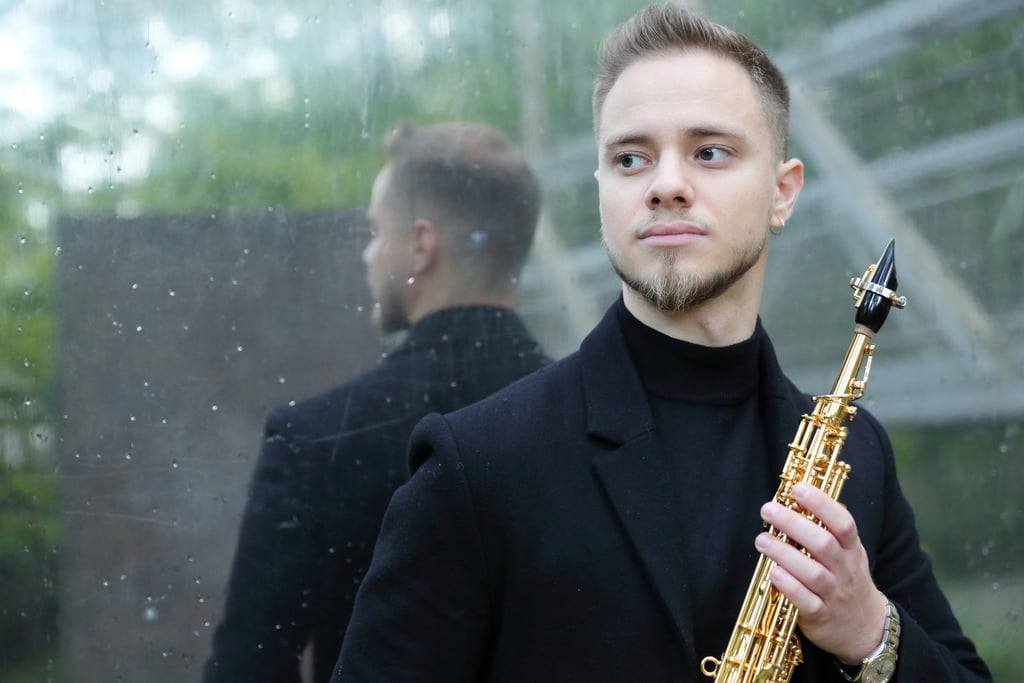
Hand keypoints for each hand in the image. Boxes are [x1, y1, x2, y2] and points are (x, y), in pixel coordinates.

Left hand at [755, 482, 885, 663]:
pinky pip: (806, 601)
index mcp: (851, 549)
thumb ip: (827, 528)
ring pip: (812, 573)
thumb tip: (798, 496)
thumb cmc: (846, 579)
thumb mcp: (847, 552)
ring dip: (784, 554)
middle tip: (768, 509)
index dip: (822, 504)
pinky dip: (789, 586)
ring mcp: (835, 594)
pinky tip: (773, 572)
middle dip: (794, 524)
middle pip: (823, 544)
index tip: (797, 488)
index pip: (843, 523)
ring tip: (762, 540)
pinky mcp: (821, 616)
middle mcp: (845, 570)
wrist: (864, 628)